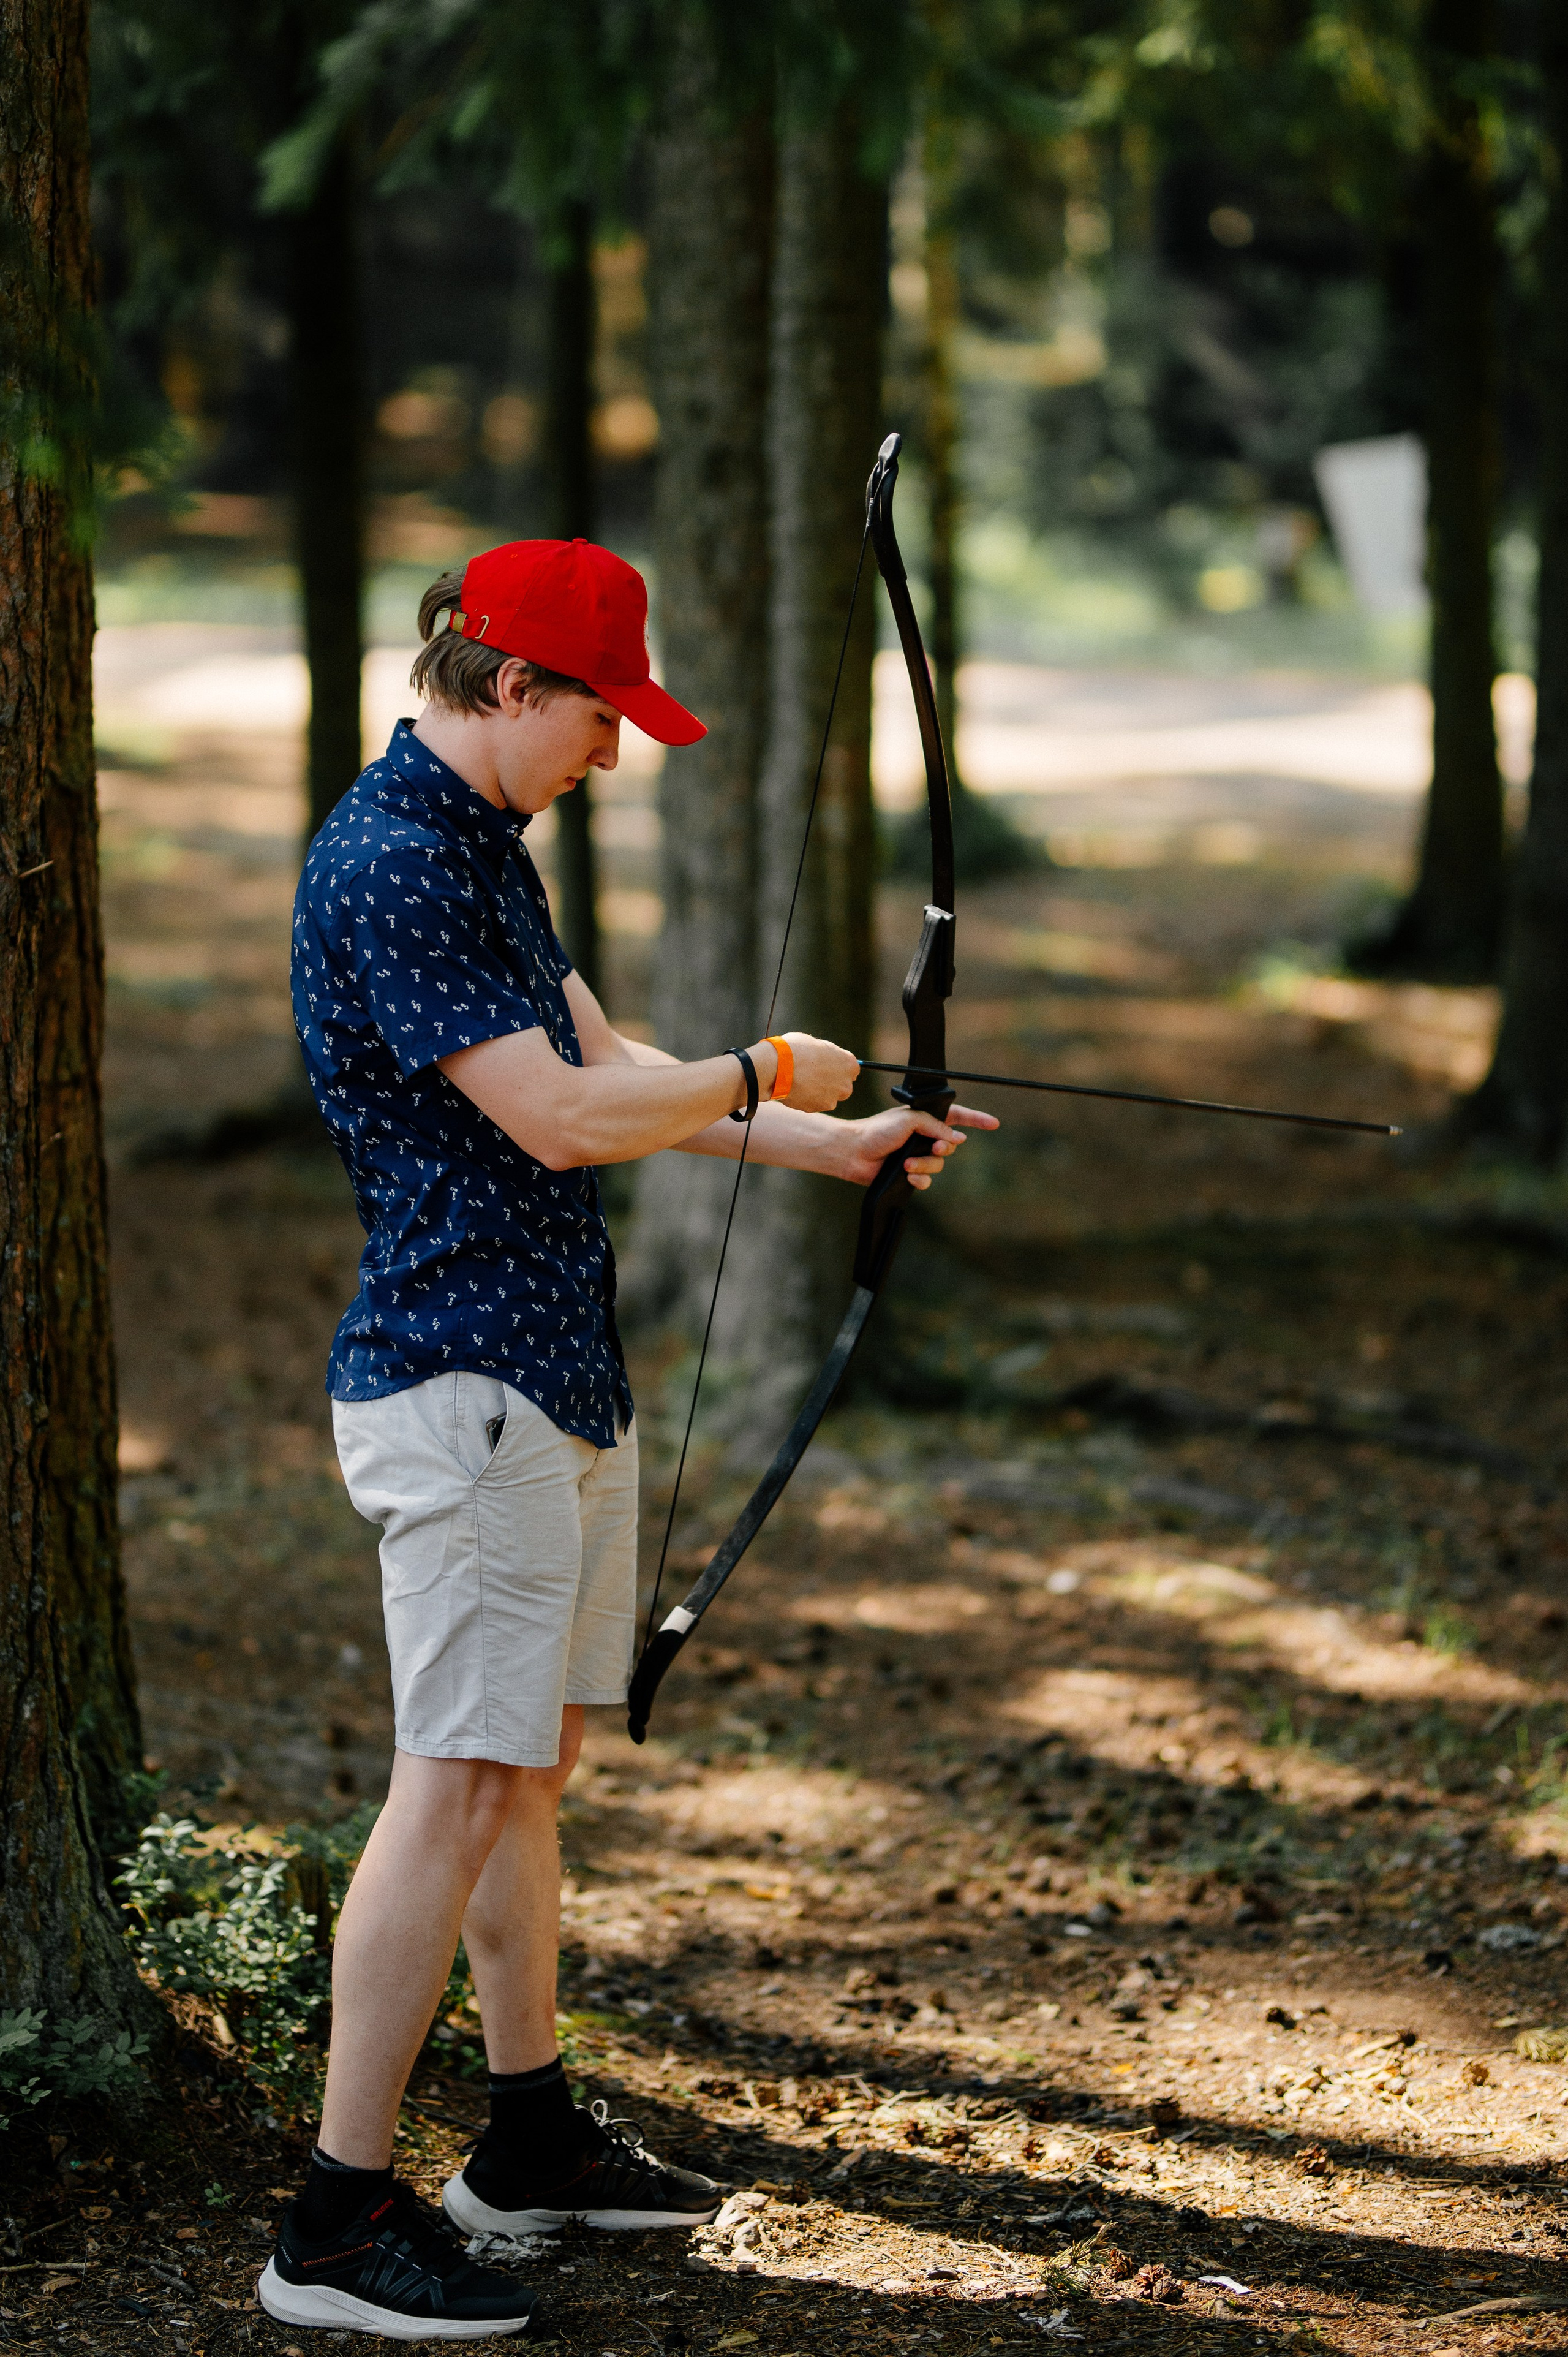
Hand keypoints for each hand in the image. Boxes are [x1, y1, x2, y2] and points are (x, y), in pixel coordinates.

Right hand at [766, 1031, 860, 1112]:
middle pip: (842, 1086)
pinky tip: (795, 1089)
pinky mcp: (817, 1109)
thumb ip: (826, 1056)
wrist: (779, 1067)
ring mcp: (832, 1099)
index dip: (839, 1068)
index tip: (830, 1067)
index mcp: (849, 1064)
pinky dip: (806, 1099)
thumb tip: (824, 1058)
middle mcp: (846, 1084)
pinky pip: (813, 1104)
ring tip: (800, 1081)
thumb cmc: (795, 1049)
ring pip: (827, 1097)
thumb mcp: (816, 1045)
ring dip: (818, 1092)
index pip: (852, 1069)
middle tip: (814, 1076)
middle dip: (831, 1083)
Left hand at [833, 1101, 997, 1189]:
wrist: (854, 1152)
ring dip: (925, 1165)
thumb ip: (935, 1126)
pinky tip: (908, 1175)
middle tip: (934, 1148)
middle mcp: (923, 1137)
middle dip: (943, 1148)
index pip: (957, 1117)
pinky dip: (920, 1178)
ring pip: (938, 1165)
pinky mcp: (909, 1174)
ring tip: (906, 1163)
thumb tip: (956, 1139)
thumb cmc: (878, 1131)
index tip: (994, 1124)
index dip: (976, 1120)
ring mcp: (917, 1155)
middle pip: (949, 1146)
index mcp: (925, 1118)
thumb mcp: (910, 1119)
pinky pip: (927, 1181)